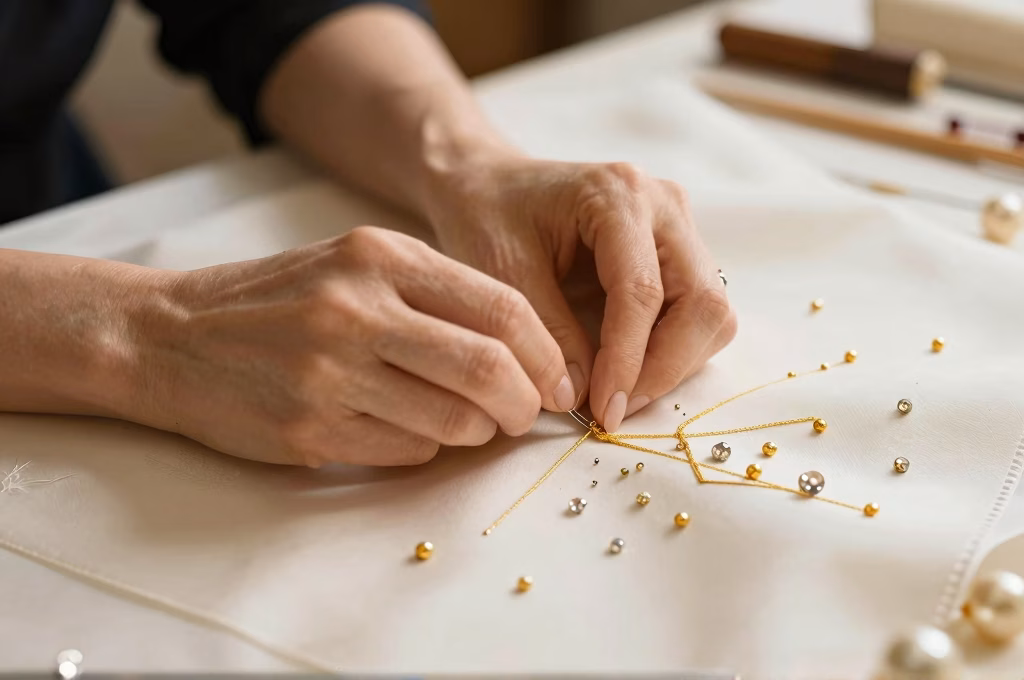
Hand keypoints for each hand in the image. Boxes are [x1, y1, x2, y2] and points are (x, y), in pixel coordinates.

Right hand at [132, 227, 576, 465]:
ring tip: (466, 422)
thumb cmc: (276, 300)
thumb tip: (524, 355)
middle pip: (489, 368)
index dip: (546, 353)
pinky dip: (424, 446)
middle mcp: (357, 309)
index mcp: (379, 256)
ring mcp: (330, 373)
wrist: (166, 336)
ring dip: (476, 430)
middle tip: (527, 415)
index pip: (502, 307)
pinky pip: (407, 450)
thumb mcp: (353, 265)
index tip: (556, 379)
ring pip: (454, 420)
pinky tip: (403, 428)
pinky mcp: (309, 429)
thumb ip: (433, 296)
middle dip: (527, 403)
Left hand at [426, 155, 736, 432]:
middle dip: (664, 368)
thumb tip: (581, 398)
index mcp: (618, 194)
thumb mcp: (501, 272)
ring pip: (711, 314)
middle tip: (616, 410)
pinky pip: (698, 314)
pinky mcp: (680, 253)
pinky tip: (627, 371)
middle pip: (702, 303)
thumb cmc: (488, 217)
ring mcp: (679, 228)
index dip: (628, 361)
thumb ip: (546, 333)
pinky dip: (673, 353)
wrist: (491, 186)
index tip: (604, 412)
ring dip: (674, 365)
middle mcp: (664, 205)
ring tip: (619, 394)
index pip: (643, 291)